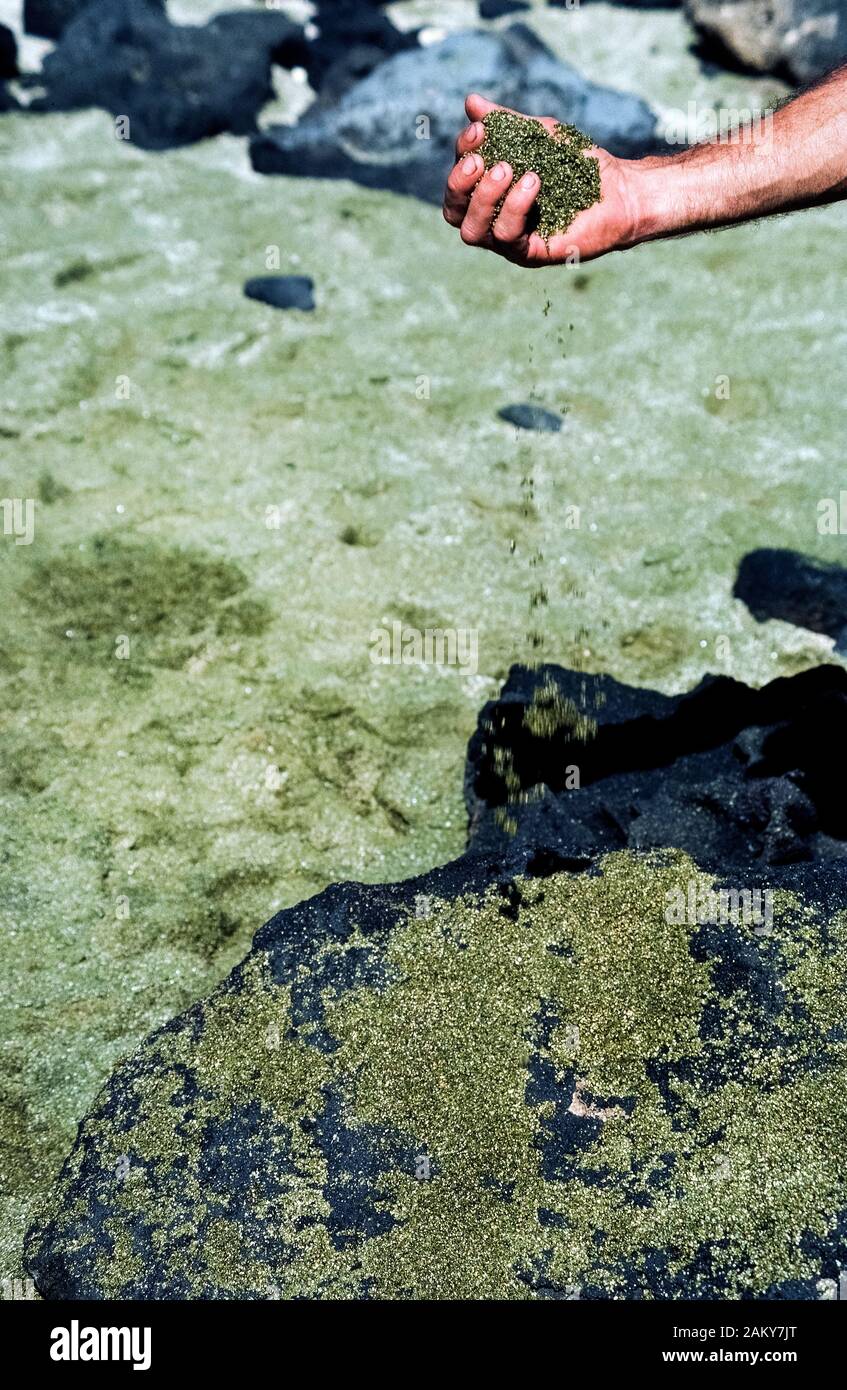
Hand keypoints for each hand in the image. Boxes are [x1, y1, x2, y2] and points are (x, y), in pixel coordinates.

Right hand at [443, 94, 643, 267]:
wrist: (622, 189)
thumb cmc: (580, 164)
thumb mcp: (538, 135)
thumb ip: (505, 123)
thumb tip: (471, 102)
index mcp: (491, 195)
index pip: (459, 181)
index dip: (462, 154)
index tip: (481, 129)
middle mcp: (495, 221)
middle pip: (454, 212)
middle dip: (461, 183)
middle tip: (484, 159)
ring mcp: (511, 241)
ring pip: (473, 230)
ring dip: (485, 197)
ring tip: (510, 169)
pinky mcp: (531, 254)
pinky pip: (507, 237)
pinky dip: (515, 207)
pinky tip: (533, 183)